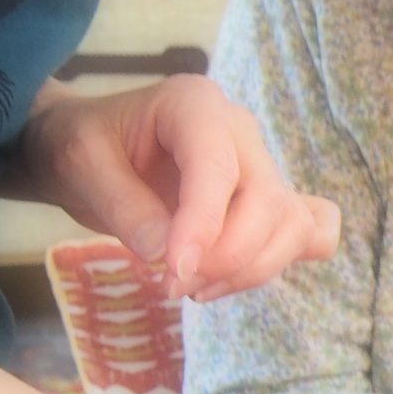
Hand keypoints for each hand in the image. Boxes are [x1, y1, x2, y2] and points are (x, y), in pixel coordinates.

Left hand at [13, 76, 339, 301]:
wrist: (94, 150)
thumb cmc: (85, 146)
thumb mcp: (82, 165)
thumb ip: (122, 207)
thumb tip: (165, 255)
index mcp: (195, 105)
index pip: (218, 167)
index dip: (204, 225)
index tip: (174, 272)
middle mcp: (241, 133)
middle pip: (269, 201)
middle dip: (228, 256)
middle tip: (173, 285)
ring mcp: (263, 169)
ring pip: (294, 225)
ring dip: (251, 269)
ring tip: (193, 288)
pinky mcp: (271, 204)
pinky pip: (310, 234)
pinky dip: (278, 263)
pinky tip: (228, 278)